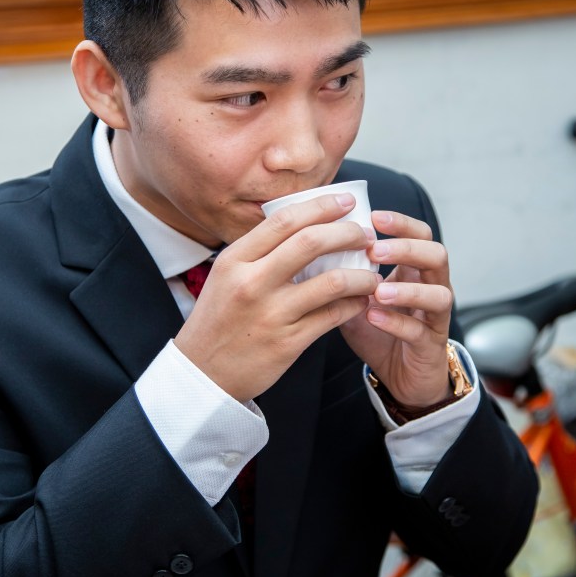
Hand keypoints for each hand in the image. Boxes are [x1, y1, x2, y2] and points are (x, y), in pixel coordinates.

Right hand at [174, 192, 379, 401]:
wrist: (202, 374)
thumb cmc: (218, 320)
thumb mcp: (226, 277)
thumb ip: (259, 252)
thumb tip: (305, 225)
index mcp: (235, 260)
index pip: (285, 221)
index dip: (321, 206)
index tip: (345, 202)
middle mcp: (252, 283)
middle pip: (312, 242)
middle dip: (348, 233)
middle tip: (366, 235)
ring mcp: (272, 314)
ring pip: (333, 282)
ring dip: (362, 275)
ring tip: (372, 275)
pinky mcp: (288, 343)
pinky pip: (333, 316)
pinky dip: (354, 305)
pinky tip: (361, 301)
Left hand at [340, 210, 453, 408]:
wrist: (399, 377)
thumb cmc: (378, 330)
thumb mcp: (356, 297)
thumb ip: (343, 275)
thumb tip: (308, 249)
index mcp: (415, 270)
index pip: (419, 234)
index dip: (401, 222)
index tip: (373, 216)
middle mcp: (432, 288)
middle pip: (437, 255)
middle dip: (407, 249)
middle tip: (373, 250)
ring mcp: (435, 317)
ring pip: (439, 294)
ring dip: (407, 289)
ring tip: (376, 289)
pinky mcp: (431, 346)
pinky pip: (420, 331)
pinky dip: (396, 323)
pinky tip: (373, 317)